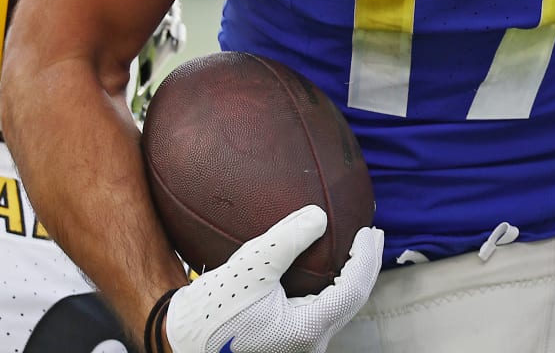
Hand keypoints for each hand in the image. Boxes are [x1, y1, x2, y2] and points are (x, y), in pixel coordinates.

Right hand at [155, 207, 381, 352]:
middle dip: (365, 266)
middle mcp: (310, 345)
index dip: (366, 259)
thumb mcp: (250, 266)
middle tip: (373, 235)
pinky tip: (326, 268)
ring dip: (350, 277)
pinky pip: (321, 311)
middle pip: (352, 301)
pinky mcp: (289, 342)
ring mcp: (300, 346)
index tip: (370, 230)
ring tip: (357, 249)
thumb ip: (287, 240)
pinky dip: (331, 286)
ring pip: (338, 309)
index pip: (353, 290)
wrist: (182, 340)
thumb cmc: (213, 308)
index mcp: (307, 330)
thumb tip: (319, 216)